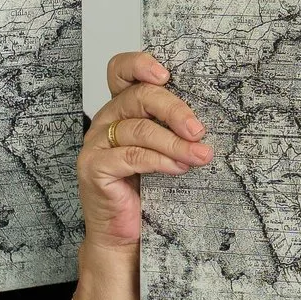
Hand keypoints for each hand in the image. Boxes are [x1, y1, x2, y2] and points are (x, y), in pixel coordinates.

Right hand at [78, 50, 212, 254]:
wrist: (122, 235)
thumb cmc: (145, 191)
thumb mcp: (162, 151)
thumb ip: (171, 129)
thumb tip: (207, 118)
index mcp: (120, 108)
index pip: (120, 70)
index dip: (140, 64)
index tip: (167, 75)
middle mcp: (104, 121)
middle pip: (139, 97)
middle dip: (175, 111)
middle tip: (199, 131)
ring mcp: (95, 144)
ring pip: (139, 130)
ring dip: (176, 143)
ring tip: (200, 156)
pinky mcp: (93, 168)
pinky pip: (132, 156)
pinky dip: (160, 161)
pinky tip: (179, 168)